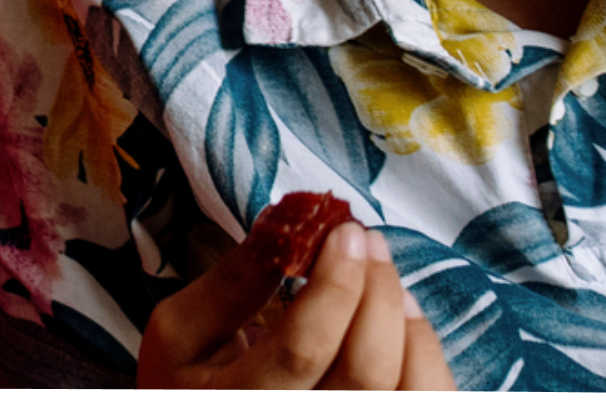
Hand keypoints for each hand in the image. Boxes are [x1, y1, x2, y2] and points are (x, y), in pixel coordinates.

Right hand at [138, 223, 451, 389]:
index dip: (335, 286)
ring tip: (387, 281)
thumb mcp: (181, 331)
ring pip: (407, 389)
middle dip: (377, 292)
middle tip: (368, 242)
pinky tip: (402, 322)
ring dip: (407, 321)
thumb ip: (231, 282)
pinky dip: (424, 352)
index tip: (344, 233)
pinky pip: (425, 397)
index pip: (303, 350)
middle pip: (366, 371)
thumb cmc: (190, 381)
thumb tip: (290, 223)